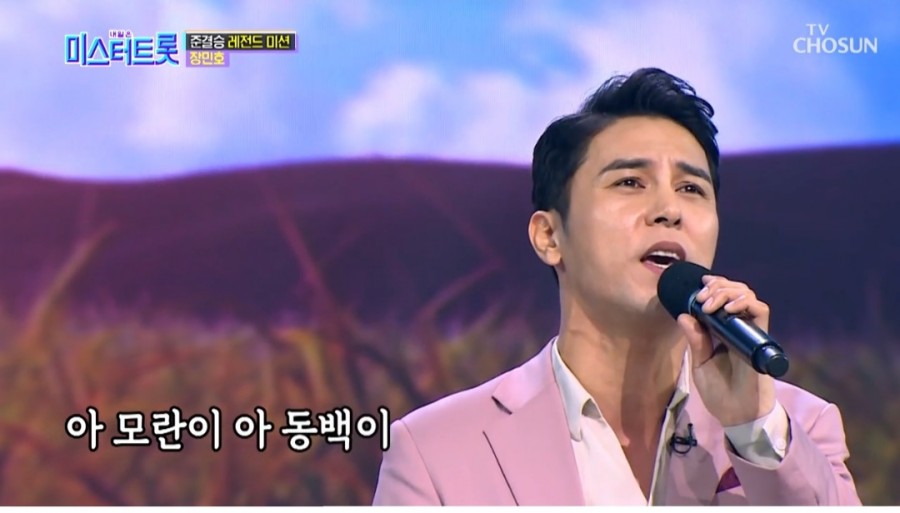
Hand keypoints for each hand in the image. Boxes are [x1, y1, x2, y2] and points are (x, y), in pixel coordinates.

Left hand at [677, 274, 775, 426]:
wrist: (738, 415)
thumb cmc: (719, 393)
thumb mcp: (700, 364)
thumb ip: (695, 341)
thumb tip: (683, 315)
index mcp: (720, 331)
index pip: (721, 297)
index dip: (712, 286)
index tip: (699, 284)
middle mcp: (737, 327)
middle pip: (734, 291)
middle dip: (717, 286)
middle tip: (702, 296)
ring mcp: (750, 332)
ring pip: (747, 295)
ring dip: (727, 291)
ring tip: (711, 303)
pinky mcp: (761, 339)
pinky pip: (760, 311)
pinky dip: (745, 303)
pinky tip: (728, 309)